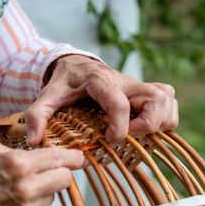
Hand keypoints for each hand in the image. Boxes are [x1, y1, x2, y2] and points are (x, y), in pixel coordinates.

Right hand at [0, 143, 84, 205]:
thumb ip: (21, 152)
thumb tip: (42, 151)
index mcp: (18, 166)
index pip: (60, 160)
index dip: (72, 157)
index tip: (78, 157)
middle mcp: (25, 191)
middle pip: (64, 180)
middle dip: (60, 173)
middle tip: (49, 170)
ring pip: (52, 198)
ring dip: (43, 191)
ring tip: (19, 188)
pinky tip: (12, 202)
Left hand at [25, 55, 178, 145]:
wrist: (76, 65)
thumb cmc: (64, 81)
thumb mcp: (47, 95)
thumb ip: (38, 115)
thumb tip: (35, 141)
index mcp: (100, 81)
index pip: (119, 103)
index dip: (118, 126)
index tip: (108, 139)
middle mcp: (125, 82)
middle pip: (157, 97)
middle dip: (148, 123)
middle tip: (128, 135)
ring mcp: (138, 86)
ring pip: (167, 98)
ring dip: (160, 121)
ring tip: (138, 132)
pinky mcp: (145, 93)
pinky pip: (169, 102)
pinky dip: (164, 119)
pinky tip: (144, 129)